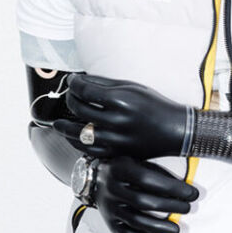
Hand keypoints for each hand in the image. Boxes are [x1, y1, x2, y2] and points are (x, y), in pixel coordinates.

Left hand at [53, 74, 188, 159]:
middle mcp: (117, 120)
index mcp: (121, 100)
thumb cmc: (154, 104)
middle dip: (69, 100)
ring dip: (65, 127)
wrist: (173, 129)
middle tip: (69, 96)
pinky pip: (90, 151)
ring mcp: (116, 139)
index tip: (71, 81)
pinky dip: (78, 144)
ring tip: (58, 123)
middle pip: (80, 110)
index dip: (74, 84)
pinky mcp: (117, 153)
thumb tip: (81, 80)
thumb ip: (105, 83)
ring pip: (80, 134)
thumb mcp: (132, 87)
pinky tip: (73, 137)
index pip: (86, 90)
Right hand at [94, 156, 198, 232]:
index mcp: (120, 168)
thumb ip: (158, 173)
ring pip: (136, 220)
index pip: (148, 179)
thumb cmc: (127, 170)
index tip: (191, 193)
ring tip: (177, 229)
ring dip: (160, 227)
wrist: (98, 180)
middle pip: (143, 201)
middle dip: (169, 206)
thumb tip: (184, 188)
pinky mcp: (110, 223)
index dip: (171, 187)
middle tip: (187, 208)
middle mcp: (112, 188)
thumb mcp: (139, 162)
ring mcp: (109, 208)